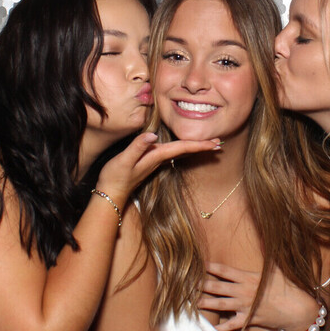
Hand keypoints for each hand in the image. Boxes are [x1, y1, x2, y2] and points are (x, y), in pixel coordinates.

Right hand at [96, 132, 219, 206]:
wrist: (110, 194)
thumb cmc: (115, 176)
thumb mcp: (124, 160)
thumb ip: (137, 147)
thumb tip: (152, 136)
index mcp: (156, 156)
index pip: (181, 148)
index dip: (198, 144)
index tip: (215, 143)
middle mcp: (158, 160)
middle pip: (184, 151)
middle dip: (201, 146)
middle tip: (219, 143)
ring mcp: (155, 163)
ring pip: (179, 153)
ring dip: (193, 148)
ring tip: (207, 145)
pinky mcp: (149, 164)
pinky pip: (171, 155)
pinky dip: (181, 150)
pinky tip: (183, 149)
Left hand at [199, 262, 321, 330]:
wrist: (297, 309)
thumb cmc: (288, 287)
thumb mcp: (276, 269)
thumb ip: (267, 257)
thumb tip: (265, 241)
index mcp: (248, 277)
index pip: (225, 271)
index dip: (211, 267)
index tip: (198, 264)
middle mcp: (243, 291)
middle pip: (218, 287)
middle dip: (202, 285)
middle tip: (187, 284)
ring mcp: (245, 306)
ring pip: (220, 304)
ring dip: (205, 303)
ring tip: (192, 302)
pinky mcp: (248, 319)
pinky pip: (232, 325)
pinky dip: (221, 328)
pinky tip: (210, 330)